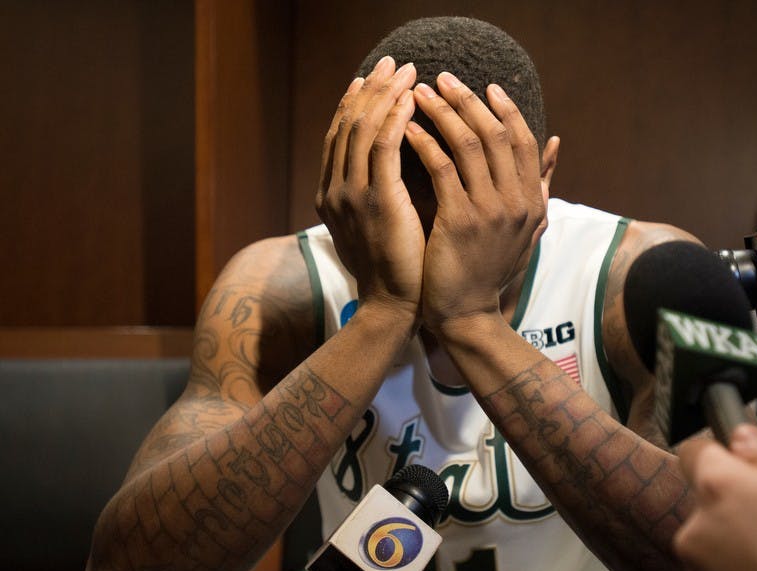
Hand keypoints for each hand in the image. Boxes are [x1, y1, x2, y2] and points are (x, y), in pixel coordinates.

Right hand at [315, 55, 423, 314]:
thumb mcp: (376, 229)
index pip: (339, 138)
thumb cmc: (395, 272)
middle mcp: (334, 191)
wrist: (392, 308)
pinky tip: (411, 101)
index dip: (355, 104)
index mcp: (332, 197)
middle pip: (347, 125)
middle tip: (392, 63)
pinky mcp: (377, 202)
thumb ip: (377, 197)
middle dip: (370, 90)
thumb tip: (391, 174)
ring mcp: (352, 195)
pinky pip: (382, 148)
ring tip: (407, 72)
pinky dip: (395, 119)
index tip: (372, 79)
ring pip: (363, 129)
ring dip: (385, 95)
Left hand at [405, 72, 549, 331]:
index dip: (505, 110)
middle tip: (443, 78)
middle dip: (468, 100)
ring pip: (468, 144)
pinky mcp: (459, 221)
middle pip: (495, 134)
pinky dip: (424, 142)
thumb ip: (539, 185)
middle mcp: (517, 203)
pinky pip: (441, 168)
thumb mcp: (526, 228)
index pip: (523, 141)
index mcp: (532, 202)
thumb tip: (556, 143)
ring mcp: (490, 212)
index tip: (485, 86)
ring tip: (419, 94)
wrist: (467, 314)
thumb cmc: (489, 269)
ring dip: (442, 112)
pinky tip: (407, 129)